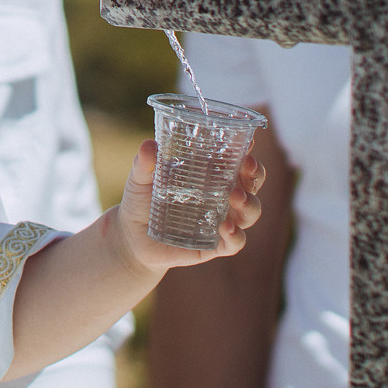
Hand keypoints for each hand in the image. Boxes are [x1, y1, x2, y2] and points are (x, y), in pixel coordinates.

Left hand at [110, 141, 264, 275]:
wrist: (131, 238)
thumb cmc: (141, 201)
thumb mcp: (140, 179)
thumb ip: (144, 163)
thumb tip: (149, 145)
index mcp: (209, 175)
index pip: (236, 159)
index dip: (246, 150)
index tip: (249, 142)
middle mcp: (222, 196)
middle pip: (251, 183)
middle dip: (256, 174)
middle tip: (248, 165)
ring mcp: (221, 221)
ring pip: (250, 212)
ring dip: (250, 203)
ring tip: (236, 196)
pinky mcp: (214, 245)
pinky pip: (235, 242)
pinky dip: (236, 235)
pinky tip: (226, 228)